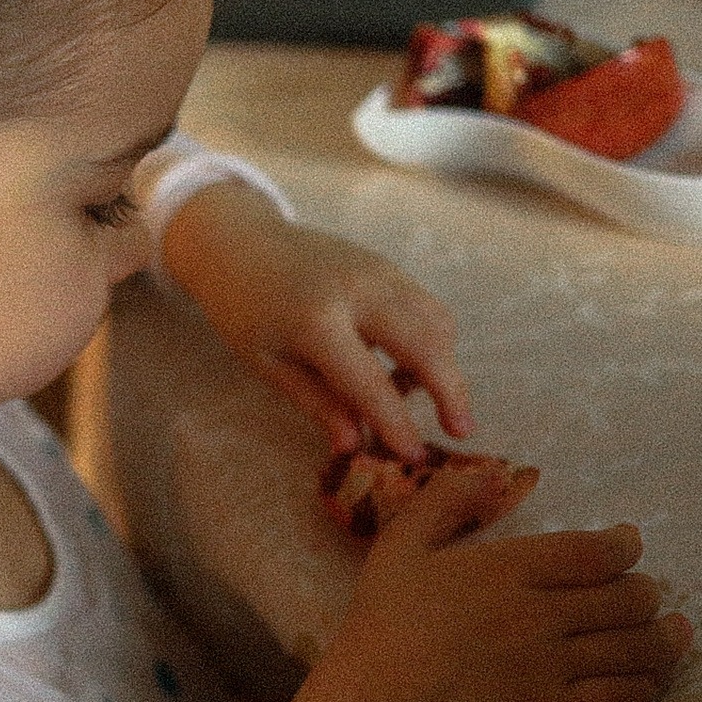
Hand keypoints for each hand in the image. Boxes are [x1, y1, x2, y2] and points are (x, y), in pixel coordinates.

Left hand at [161, 183, 472, 457]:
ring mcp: (380, 272)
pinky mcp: (390, 267)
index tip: (414, 458)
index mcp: (316, 322)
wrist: (241, 243)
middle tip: (460, 431)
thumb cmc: (246, 311)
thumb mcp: (268, 365)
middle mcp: (358, 291)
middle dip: (452, 391)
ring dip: (442, 365)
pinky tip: (401, 365)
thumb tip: (354, 447)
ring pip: (437, 322)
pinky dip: (431, 341)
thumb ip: (317, 403)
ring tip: (409, 395)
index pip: (369, 383)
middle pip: (427, 343)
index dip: (395, 424)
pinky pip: (427, 307)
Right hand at [271, 467, 692, 701]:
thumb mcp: (399, 546)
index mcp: (508, 569)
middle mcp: (539, 614)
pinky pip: (619, 697)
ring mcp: (549, 665)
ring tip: (671, 633)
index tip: (629, 544)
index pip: (598, 552)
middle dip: (646, 593)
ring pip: (635, 647)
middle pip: (628, 598)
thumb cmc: (383, 622)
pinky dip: (644, 685)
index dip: (627, 546)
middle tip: (643, 594)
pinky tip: (647, 679)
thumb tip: (490, 475)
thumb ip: (444, 501)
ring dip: (663, 639)